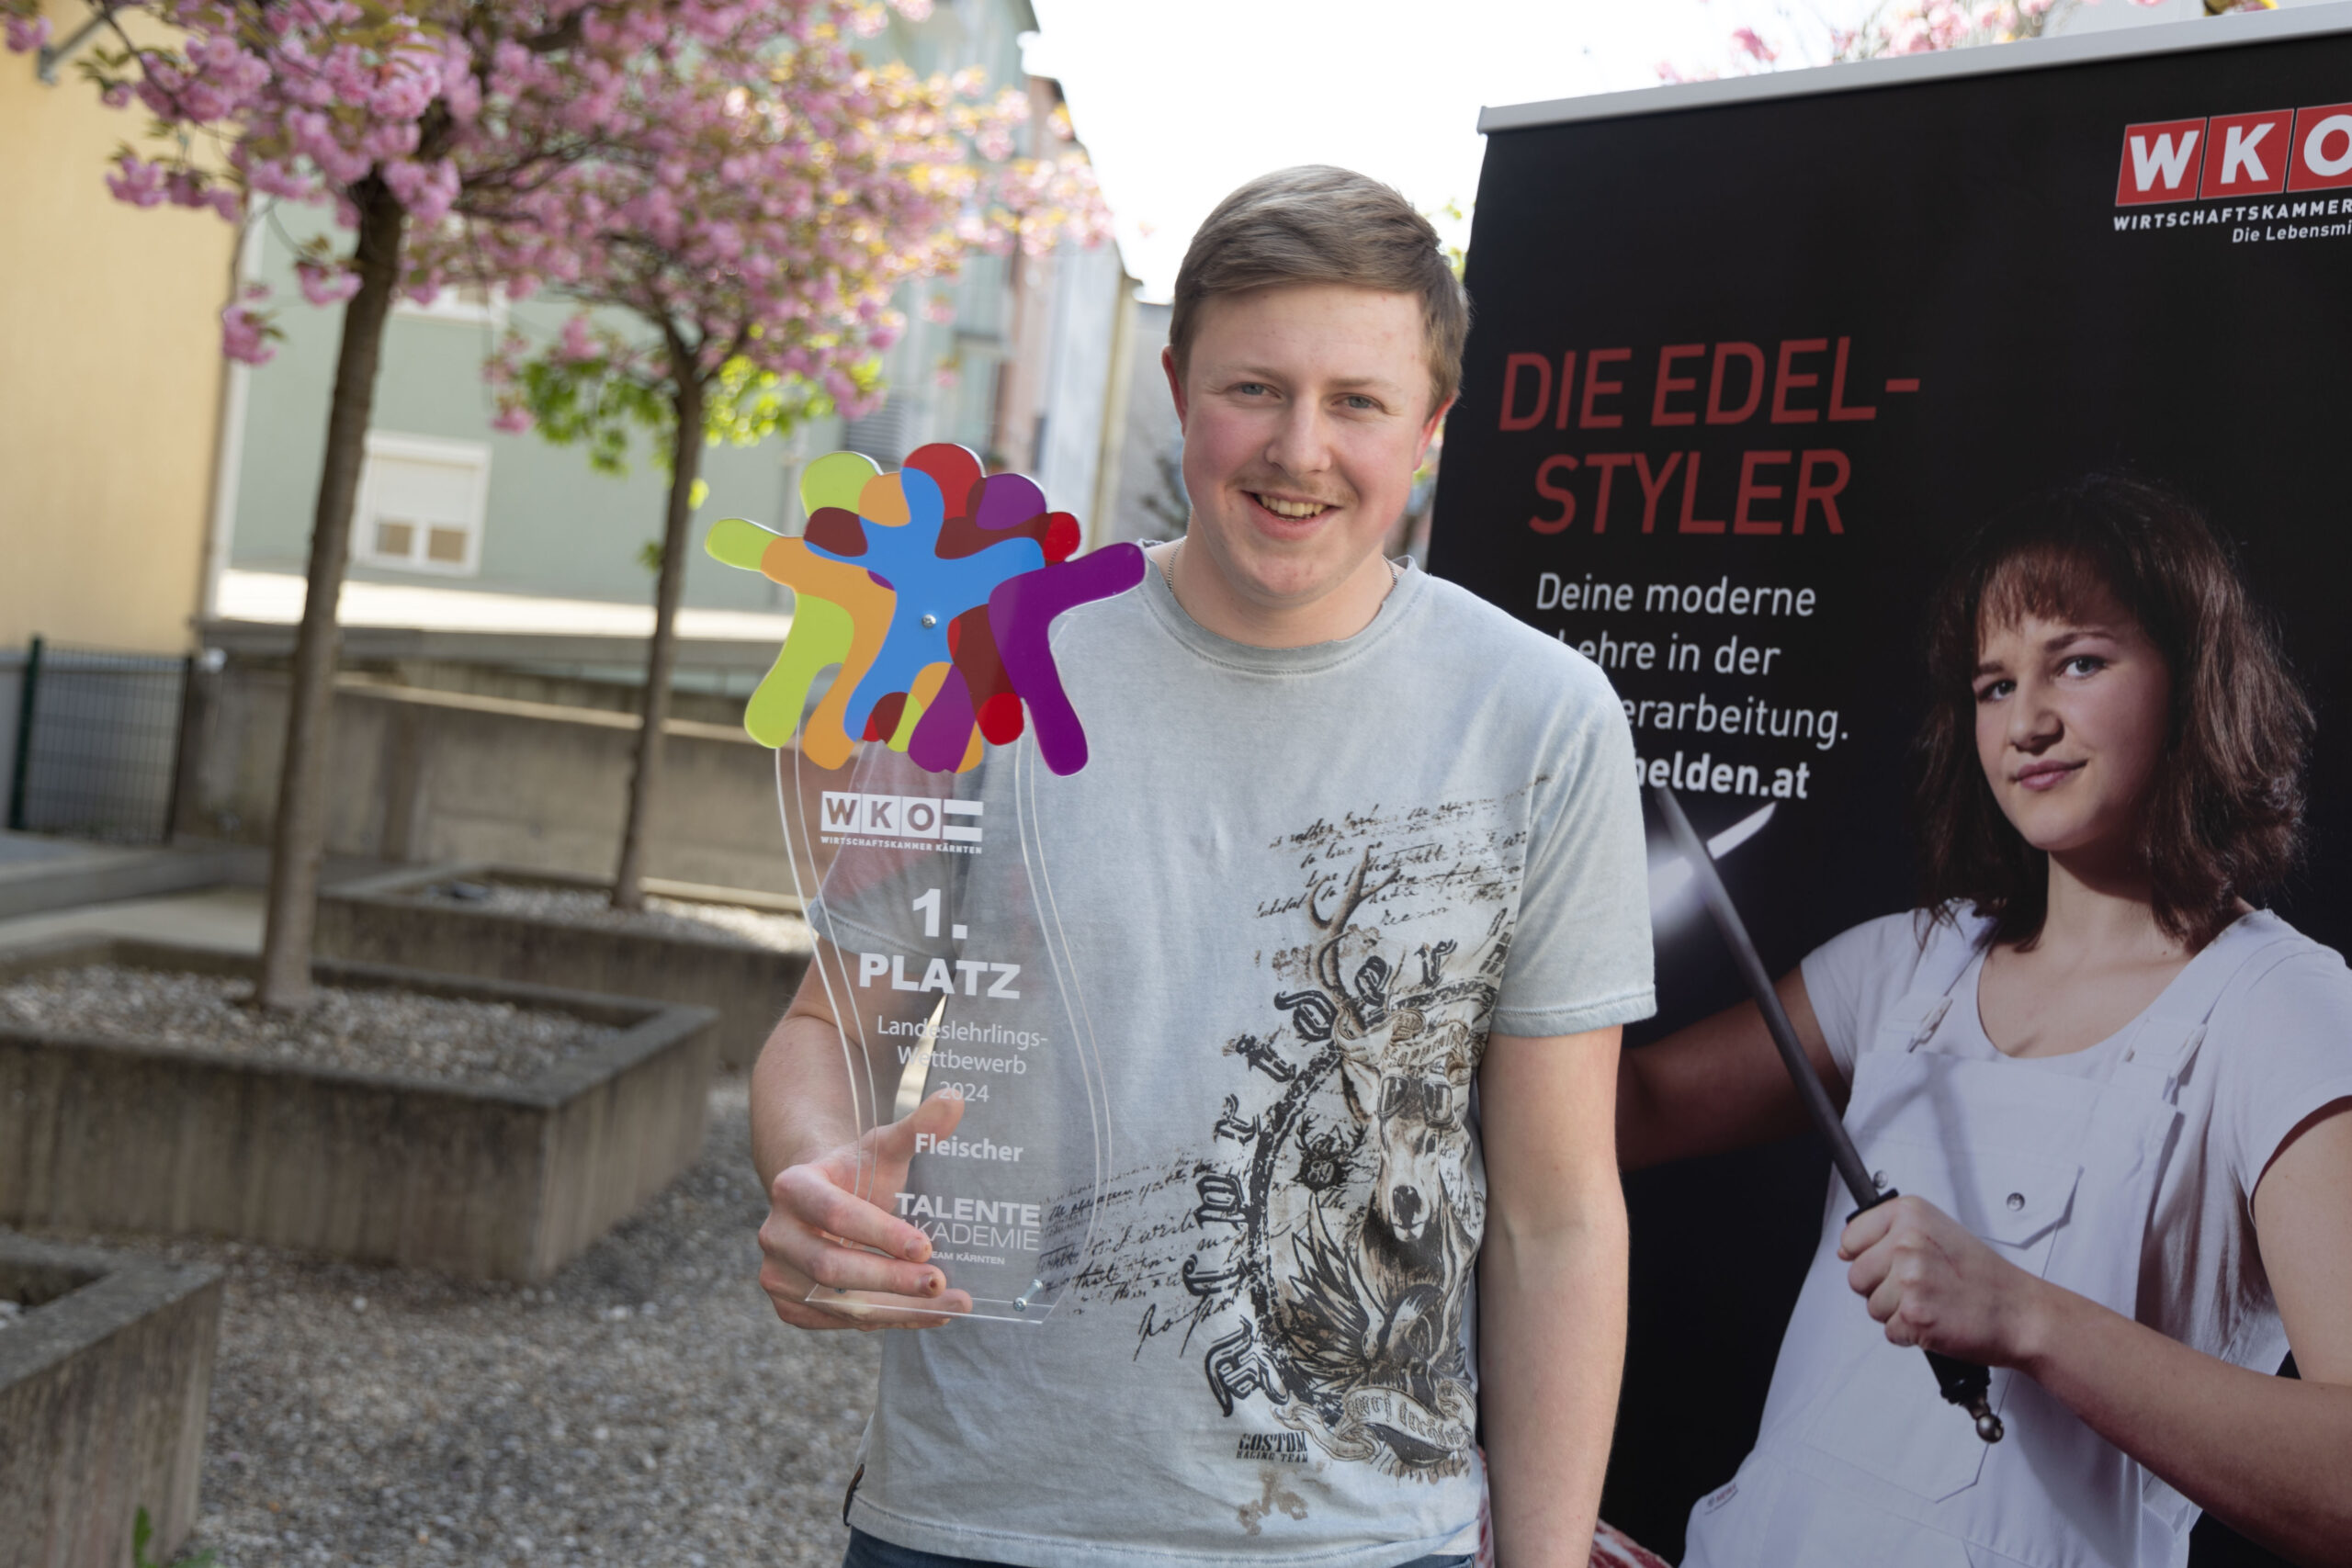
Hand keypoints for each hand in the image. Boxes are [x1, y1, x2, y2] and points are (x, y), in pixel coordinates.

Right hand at [758, 1090, 974, 1329]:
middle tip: (940, 1282)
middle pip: (832, 1267)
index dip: (880, 1233)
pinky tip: (927, 1315)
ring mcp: (778, 1275)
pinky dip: (885, 1321)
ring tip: (949, 1306)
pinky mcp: (791, 1307)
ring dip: (897, 1309)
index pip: (837, 1214)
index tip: (927, 1246)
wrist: (820, 1205)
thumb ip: (917, 1128)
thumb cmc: (856, 1174)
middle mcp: (776, 1235)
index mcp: (793, 1188)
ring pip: (839, 1304)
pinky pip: (839, 1322)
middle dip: (890, 1279)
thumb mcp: (883, 1149)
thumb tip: (955, 1099)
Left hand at [1838, 1194, 2047, 1367]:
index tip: (1892, 1264)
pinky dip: (1910, 1334)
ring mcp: (1910, 1278)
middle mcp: (1907, 1242)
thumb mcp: (1939, 1233)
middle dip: (1882, 1290)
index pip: (1851, 1237)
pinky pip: (1889, 1331)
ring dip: (1897, 1313)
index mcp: (1910, 1214)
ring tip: (1933, 1303)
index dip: (1868, 1257)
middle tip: (1920, 1289)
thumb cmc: (1985, 1277)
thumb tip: (1844, 1250)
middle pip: (1856, 1276)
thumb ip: (1891, 1234)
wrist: (2022, 1313)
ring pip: (1871, 1307)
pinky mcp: (1914, 1314)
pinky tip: (1937, 1320)